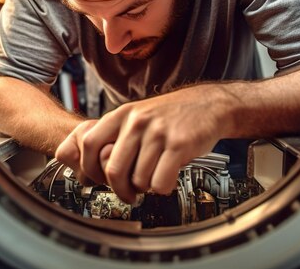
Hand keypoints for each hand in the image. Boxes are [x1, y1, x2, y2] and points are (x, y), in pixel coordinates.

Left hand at [57, 85, 227, 202]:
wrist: (209, 105)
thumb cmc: (172, 116)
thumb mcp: (139, 115)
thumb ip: (119, 136)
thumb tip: (98, 167)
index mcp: (123, 114)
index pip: (90, 143)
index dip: (91, 168)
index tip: (100, 179)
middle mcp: (137, 121)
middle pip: (113, 169)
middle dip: (120, 189)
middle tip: (128, 194)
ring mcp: (157, 132)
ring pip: (139, 179)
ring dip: (146, 187)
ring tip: (154, 178)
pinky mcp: (178, 144)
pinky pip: (160, 182)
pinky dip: (163, 187)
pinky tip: (168, 177)